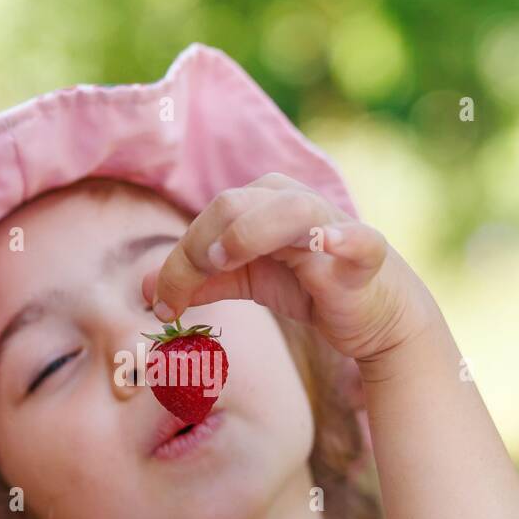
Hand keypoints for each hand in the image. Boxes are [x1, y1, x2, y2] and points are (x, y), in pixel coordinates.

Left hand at [141, 173, 437, 364]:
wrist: (374, 316)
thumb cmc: (308, 286)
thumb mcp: (246, 280)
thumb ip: (200, 282)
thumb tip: (145, 293)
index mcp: (259, 201)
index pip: (205, 221)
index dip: (175, 263)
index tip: (159, 307)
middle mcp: (291, 202)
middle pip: (232, 207)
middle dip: (197, 249)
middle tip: (177, 296)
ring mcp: (331, 224)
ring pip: (288, 210)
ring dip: (250, 231)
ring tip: (221, 259)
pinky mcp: (366, 255)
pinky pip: (358, 240)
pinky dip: (344, 239)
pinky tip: (331, 243)